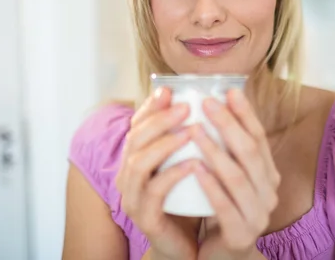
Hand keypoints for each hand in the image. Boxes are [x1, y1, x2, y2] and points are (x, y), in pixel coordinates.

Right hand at [115, 87, 201, 259]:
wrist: (187, 244)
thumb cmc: (189, 199)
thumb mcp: (187, 163)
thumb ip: (188, 137)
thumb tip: (206, 101)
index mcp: (136, 159)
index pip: (136, 126)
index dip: (150, 107)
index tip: (168, 90)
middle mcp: (128, 176)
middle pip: (135, 140)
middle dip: (159, 120)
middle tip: (185, 107)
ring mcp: (133, 198)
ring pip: (138, 165)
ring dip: (164, 144)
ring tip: (190, 131)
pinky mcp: (145, 218)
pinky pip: (153, 194)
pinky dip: (172, 176)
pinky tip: (192, 164)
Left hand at [188, 89, 279, 259]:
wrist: (221, 257)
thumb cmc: (221, 208)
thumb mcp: (227, 175)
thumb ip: (226, 148)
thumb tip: (213, 102)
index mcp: (268, 175)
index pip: (259, 138)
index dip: (245, 113)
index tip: (229, 91)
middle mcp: (269, 193)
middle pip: (250, 152)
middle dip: (228, 124)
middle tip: (206, 102)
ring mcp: (259, 215)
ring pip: (237, 176)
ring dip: (216, 150)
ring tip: (195, 129)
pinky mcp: (242, 235)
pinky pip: (225, 205)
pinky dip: (210, 184)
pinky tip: (194, 166)